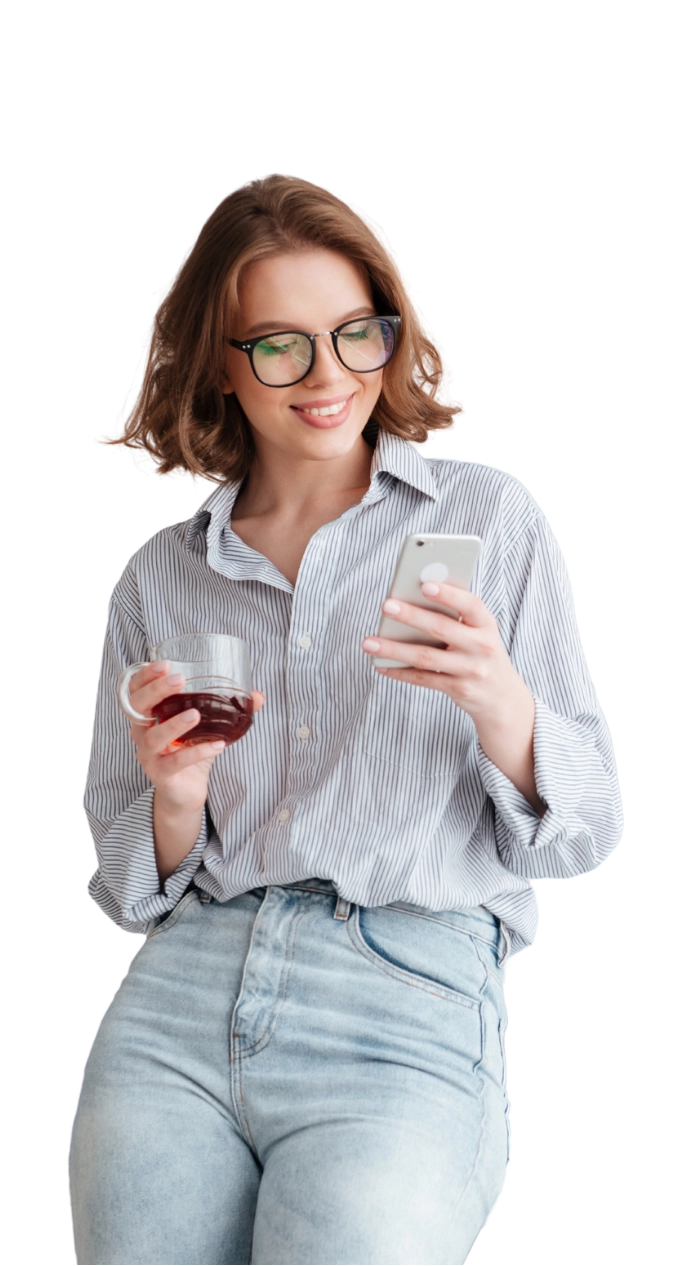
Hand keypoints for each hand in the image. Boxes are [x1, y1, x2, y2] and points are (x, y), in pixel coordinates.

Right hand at [126, 662, 265, 810]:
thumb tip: (257, 695)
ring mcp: (149, 755)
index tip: (163, 665)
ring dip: (174, 724)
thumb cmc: (189, 751)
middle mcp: (142, 732)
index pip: (135, 690)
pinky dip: (197, 753)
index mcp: (148, 715)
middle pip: (137, 707)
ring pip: (153, 737)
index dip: (145, 676)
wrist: (185, 791)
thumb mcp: (207, 726)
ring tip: (196, 714)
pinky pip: (175, 763)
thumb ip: (227, 709)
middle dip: (156, 691)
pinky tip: (218, 745)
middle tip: (179, 680)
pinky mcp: (161, 774)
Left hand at [361, 581, 526, 724]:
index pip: (470, 604)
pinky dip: (400, 672)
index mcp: (486, 624)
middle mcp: (482, 646)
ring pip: (426, 657)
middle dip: (411, 615)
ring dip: (394, 648)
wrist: (503, 697)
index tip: (425, 584)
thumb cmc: (481, 654)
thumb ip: (455, 617)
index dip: (448, 594)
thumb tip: (411, 599)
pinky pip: (424, 679)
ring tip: (369, 642)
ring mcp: (471, 670)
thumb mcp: (479, 632)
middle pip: (442, 628)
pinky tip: (381, 665)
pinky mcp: (459, 689)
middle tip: (386, 605)